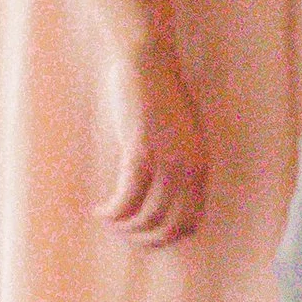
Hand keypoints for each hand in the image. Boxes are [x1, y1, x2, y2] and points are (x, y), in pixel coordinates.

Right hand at [96, 37, 206, 248]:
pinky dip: (112, 212)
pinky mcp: (140, 154)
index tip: (144, 234)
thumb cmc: (159, 93)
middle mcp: (189, 169)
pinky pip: (126, 199)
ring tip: (108, 221)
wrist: (148, 62)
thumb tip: (163, 189)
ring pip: (146, 217)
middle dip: (144, 239)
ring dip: (124, 227)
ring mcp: (167, 163)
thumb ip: (178, 160)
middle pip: (170, 226)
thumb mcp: (180, 133)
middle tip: (123, 235)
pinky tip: (101, 210)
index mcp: (201, 166)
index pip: (192, 221)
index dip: (166, 236)